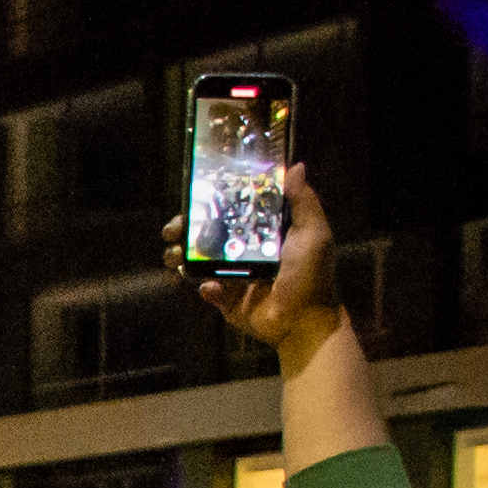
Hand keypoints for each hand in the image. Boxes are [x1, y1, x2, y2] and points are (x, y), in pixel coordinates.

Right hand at [172, 164, 340, 358]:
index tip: (196, 197)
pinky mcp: (226, 300)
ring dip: (182, 257)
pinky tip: (212, 286)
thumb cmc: (312, 275)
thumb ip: (303, 201)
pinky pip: (207, 290)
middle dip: (185, 230)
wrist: (303, 321)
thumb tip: (296, 166)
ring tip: (176, 256)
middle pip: (206, 235)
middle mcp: (244, 251)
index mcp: (261, 233)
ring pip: (198, 262)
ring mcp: (233, 276)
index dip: (212, 204)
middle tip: (174, 229)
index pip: (230, 212)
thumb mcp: (313, 232)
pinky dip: (205, 287)